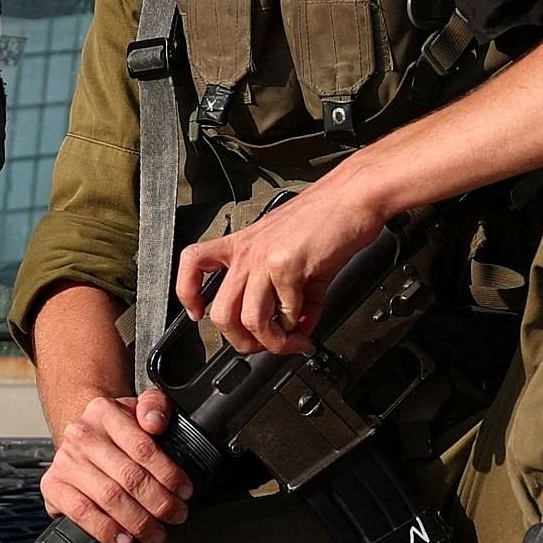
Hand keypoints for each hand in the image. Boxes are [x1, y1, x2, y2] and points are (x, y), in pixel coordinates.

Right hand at [42, 388, 189, 542]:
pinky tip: (124, 538)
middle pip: (129, 476)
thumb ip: (155, 405)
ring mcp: (65, 461)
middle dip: (159, 502)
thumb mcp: (139, 407)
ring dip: (138, 521)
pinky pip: (81, 512)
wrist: (82, 434)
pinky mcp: (53, 485)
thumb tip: (154, 422)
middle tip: (176, 515)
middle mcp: (82, 435)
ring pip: (108, 497)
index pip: (143, 447)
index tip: (184, 491)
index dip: (168, 474)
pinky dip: (105, 530)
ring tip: (156, 531)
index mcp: (105, 412)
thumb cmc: (116, 428)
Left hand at [175, 178, 391, 355]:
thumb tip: (297, 329)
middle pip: (220, 313)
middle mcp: (247, 251)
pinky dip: (298, 327)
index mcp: (243, 243)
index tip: (197, 314)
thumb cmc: (329, 217)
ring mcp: (264, 258)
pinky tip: (309, 324)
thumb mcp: (296, 256)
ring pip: (248, 320)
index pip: (193, 261)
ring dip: (272, 342)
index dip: (187, 294)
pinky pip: (286, 313)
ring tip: (291, 342)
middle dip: (242, 342)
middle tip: (263, 347)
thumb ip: (292, 296)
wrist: (354, 195)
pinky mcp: (286, 265)